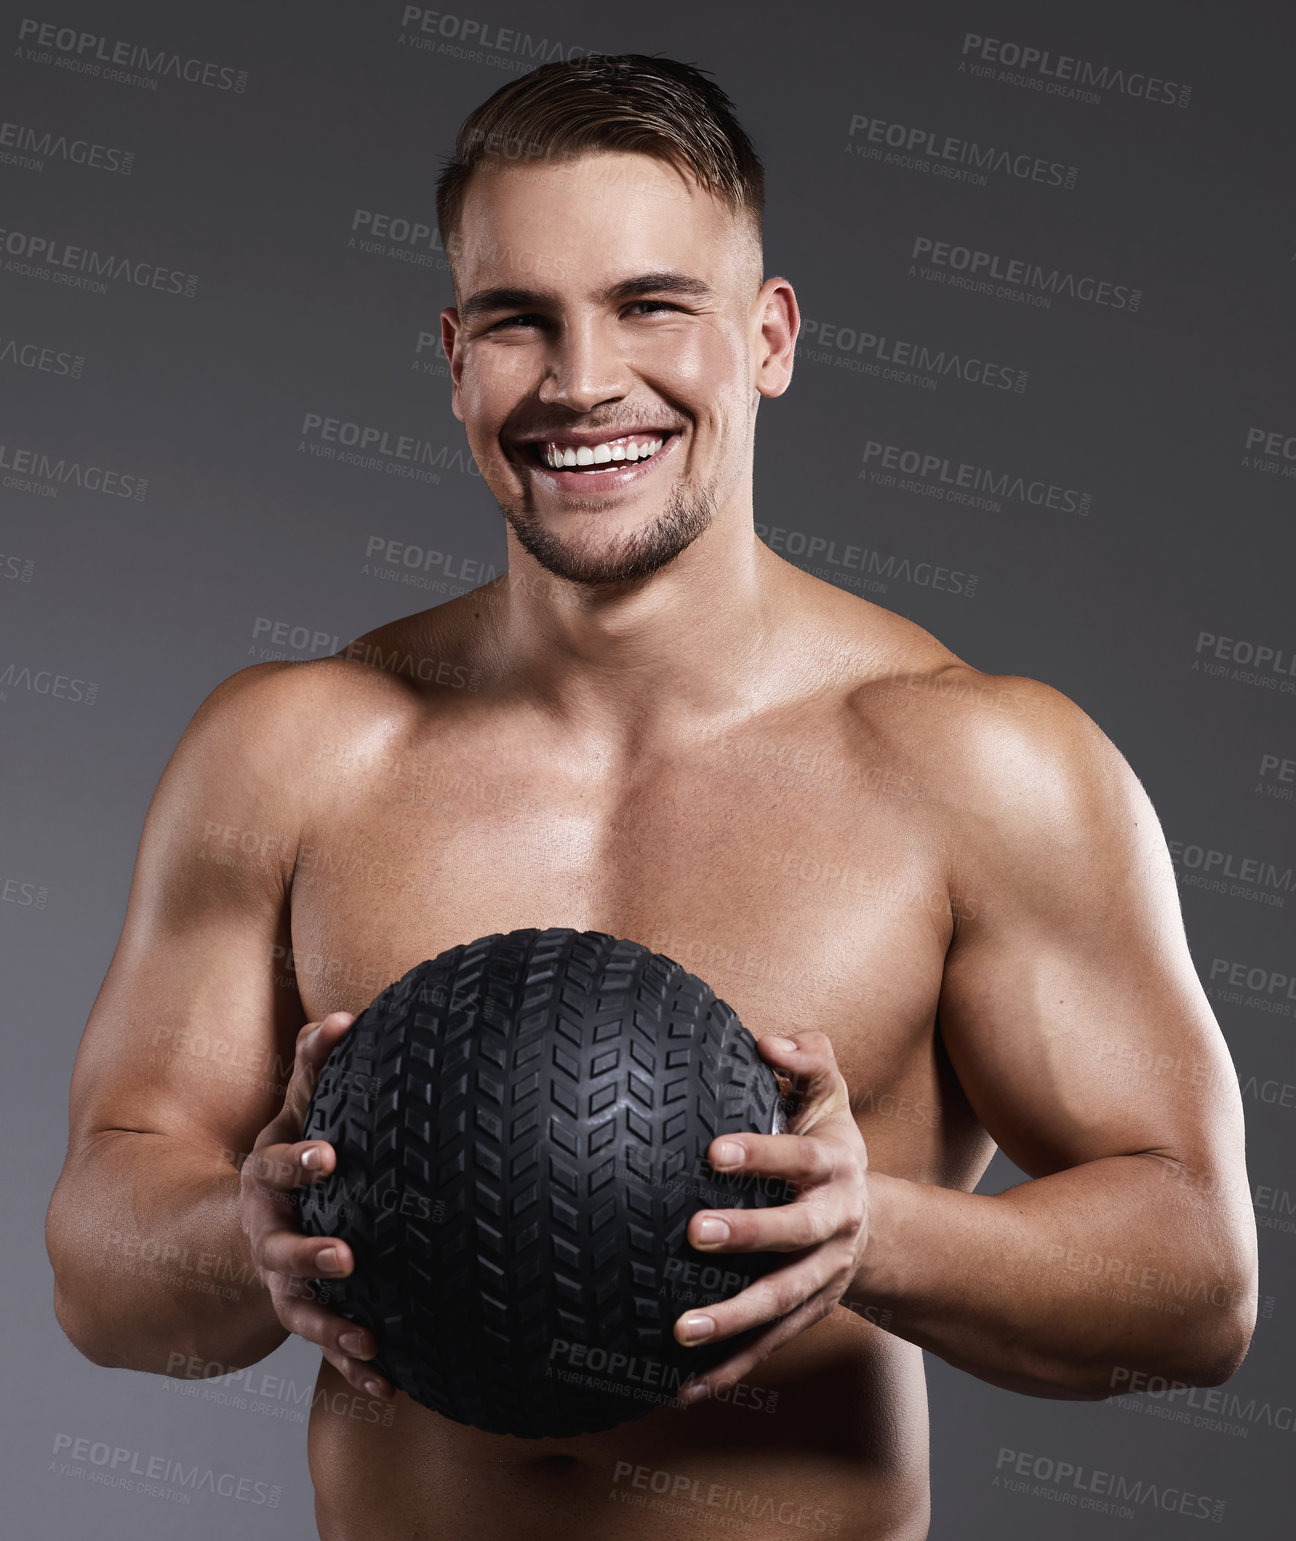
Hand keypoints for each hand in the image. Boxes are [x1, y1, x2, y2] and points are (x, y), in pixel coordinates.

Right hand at [238, 1011, 394, 1400]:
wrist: (251, 1223)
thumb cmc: (292, 1154)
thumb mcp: (294, 1111)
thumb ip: (315, 1067)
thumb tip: (342, 1015)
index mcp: (264, 1181)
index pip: (275, 1168)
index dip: (299, 1161)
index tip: (330, 1154)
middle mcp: (266, 1235)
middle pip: (281, 1248)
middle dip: (309, 1253)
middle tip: (346, 1255)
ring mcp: (282, 1281)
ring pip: (301, 1309)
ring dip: (331, 1323)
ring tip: (368, 1336)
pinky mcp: (308, 1314)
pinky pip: (328, 1345)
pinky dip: (354, 1366)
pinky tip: (390, 1384)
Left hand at [672, 1030, 868, 1401]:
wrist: (870, 1220)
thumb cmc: (826, 1142)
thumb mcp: (827, 1095)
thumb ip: (806, 1059)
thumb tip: (768, 1041)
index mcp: (837, 1166)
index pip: (801, 1158)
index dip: (762, 1154)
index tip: (714, 1152)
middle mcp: (835, 1224)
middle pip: (796, 1233)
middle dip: (750, 1234)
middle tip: (695, 1232)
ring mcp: (824, 1276)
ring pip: (783, 1302)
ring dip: (735, 1319)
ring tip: (682, 1330)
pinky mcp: (808, 1315)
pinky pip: (769, 1347)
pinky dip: (731, 1370)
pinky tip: (684, 1389)